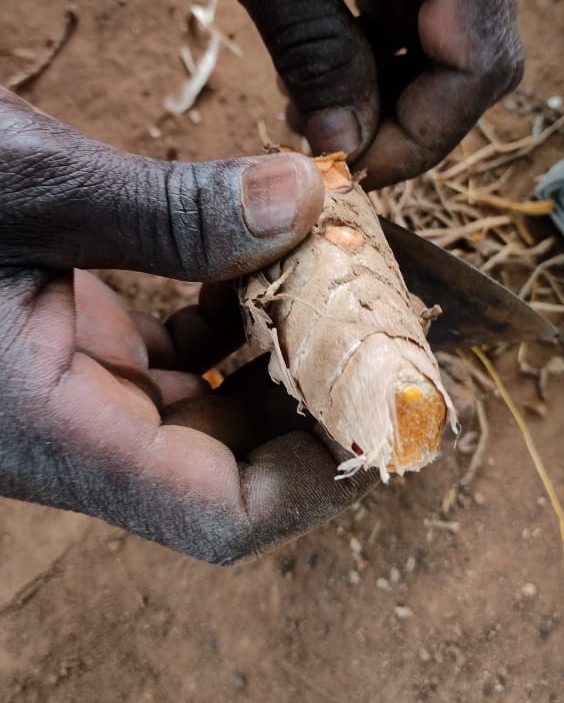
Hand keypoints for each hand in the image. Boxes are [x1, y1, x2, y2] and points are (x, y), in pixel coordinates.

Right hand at [0, 89, 379, 561]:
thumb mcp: (22, 185)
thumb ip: (169, 209)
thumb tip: (307, 200)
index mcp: (49, 431)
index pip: (218, 517)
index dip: (320, 478)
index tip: (389, 403)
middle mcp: (67, 434)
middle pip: (230, 470)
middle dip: (315, 403)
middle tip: (386, 322)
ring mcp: (69, 396)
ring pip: (207, 415)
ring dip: (276, 355)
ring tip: (330, 277)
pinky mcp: (67, 351)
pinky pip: (173, 366)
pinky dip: (227, 320)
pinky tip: (250, 260)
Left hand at [90, 0, 522, 186]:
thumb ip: (312, 50)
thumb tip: (344, 145)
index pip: (479, 58)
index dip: (425, 134)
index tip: (355, 170)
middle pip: (477, 50)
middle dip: (408, 115)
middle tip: (332, 146)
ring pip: (450, 29)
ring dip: (390, 82)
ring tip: (310, 102)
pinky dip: (379, 41)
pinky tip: (321, 56)